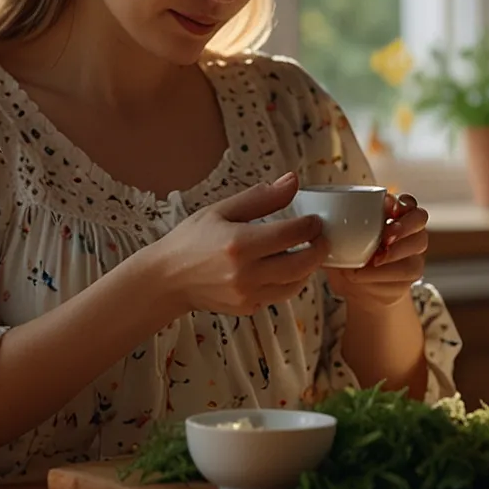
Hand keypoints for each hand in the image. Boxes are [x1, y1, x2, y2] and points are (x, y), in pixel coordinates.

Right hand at [135, 171, 328, 317]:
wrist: (167, 280)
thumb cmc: (191, 240)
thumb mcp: (221, 210)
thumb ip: (261, 198)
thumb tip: (292, 181)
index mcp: (239, 243)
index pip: (293, 234)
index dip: (311, 226)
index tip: (314, 220)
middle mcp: (245, 273)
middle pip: (302, 263)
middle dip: (319, 249)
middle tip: (320, 237)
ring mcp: (247, 295)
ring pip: (296, 284)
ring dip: (308, 268)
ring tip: (305, 252)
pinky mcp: (247, 308)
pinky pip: (280, 296)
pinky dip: (289, 282)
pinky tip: (284, 268)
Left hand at [325, 192, 427, 311]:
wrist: (361, 292)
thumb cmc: (349, 260)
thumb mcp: (338, 244)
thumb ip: (334, 235)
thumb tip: (315, 231)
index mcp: (393, 215)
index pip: (407, 202)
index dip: (401, 202)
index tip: (386, 205)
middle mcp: (409, 231)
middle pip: (420, 218)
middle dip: (403, 225)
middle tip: (385, 236)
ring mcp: (414, 252)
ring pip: (417, 247)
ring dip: (395, 252)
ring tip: (374, 260)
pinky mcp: (411, 274)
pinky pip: (407, 272)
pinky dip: (386, 274)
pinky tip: (369, 275)